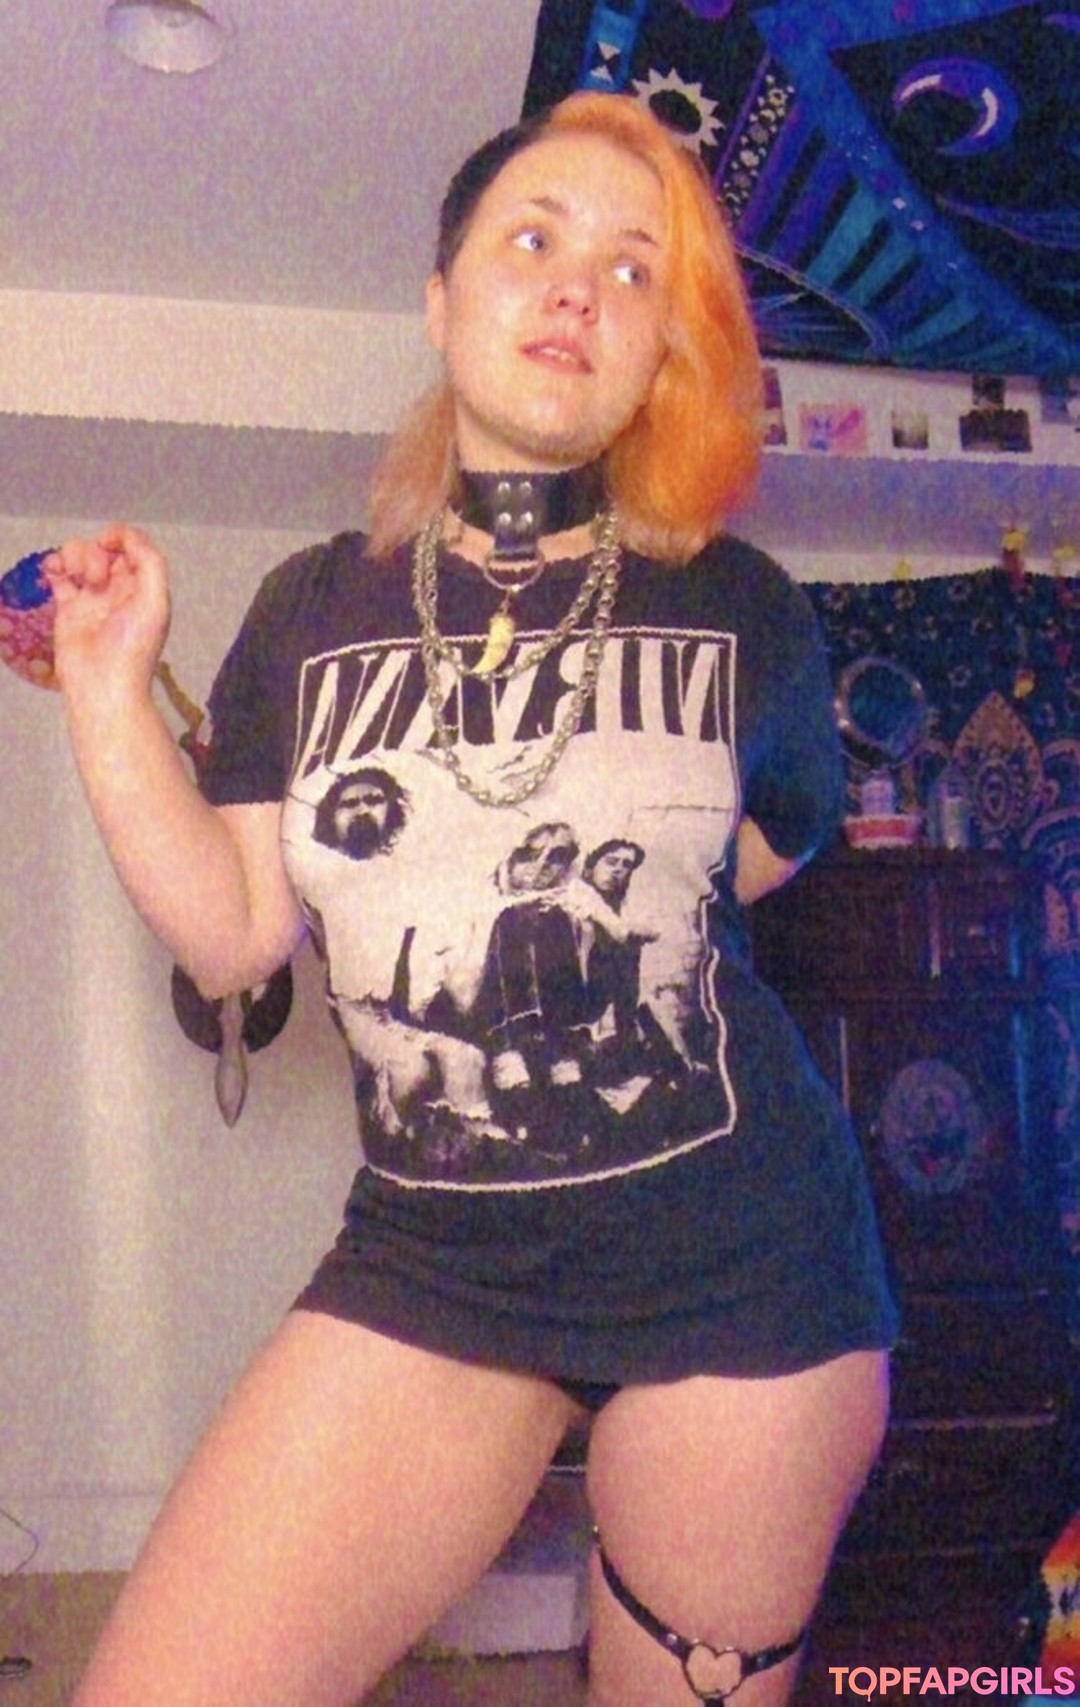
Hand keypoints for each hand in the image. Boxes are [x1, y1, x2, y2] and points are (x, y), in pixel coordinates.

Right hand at [44, 523, 170, 699]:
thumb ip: (149, 562)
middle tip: (97, 580)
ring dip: (76, 557)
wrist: (103, 684)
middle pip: (104, 548)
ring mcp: (92, 597)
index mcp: (143, 586)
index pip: (132, 547)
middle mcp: (119, 589)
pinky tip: (54, 572)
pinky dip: (54, 565)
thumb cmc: (133, 646)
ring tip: (80, 581)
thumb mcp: (156, 601)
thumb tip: (127, 537)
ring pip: (79, 556)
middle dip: (96, 552)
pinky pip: (59, 574)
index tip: (108, 544)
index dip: (120, 537)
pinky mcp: (67, 607)